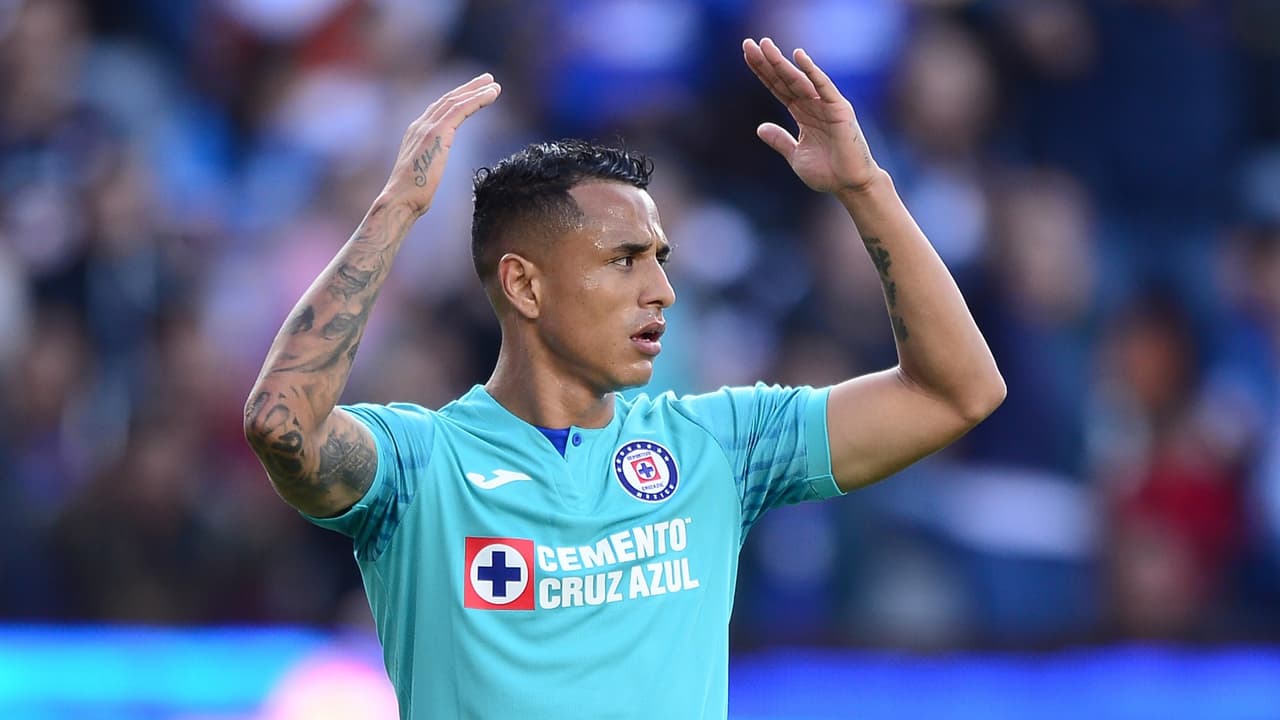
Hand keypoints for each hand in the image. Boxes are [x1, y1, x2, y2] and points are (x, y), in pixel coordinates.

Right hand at [382, 73, 501, 216]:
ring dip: (476, 91)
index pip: (438, 110)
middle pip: (447, 99)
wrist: (400, 200)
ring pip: (455, 101)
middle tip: (487, 80)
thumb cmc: (411, 196)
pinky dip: (477, 99)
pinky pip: (460, 109)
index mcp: (416, 134)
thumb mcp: (423, 174)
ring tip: (494, 85)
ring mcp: (426, 127)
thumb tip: (432, 171)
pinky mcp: (437, 133)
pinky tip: (491, 95)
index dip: (457, 99)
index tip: (472, 92)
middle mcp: (419, 126)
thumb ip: (429, 164)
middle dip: (468, 88)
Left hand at [743, 38, 879, 194]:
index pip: (778, 87)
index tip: (746, 55)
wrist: (849, 185)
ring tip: (765, 45)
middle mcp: (813, 105)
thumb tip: (760, 128)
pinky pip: (824, 87)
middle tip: (748, 43)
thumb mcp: (795, 156)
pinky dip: (812, 71)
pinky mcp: (839, 110)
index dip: (762, 72)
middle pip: (785, 79)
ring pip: (799, 79)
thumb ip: (780, 140)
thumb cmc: (828, 172)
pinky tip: (799, 56)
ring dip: (781, 62)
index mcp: (802, 113)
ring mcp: (826, 105)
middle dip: (767, 61)